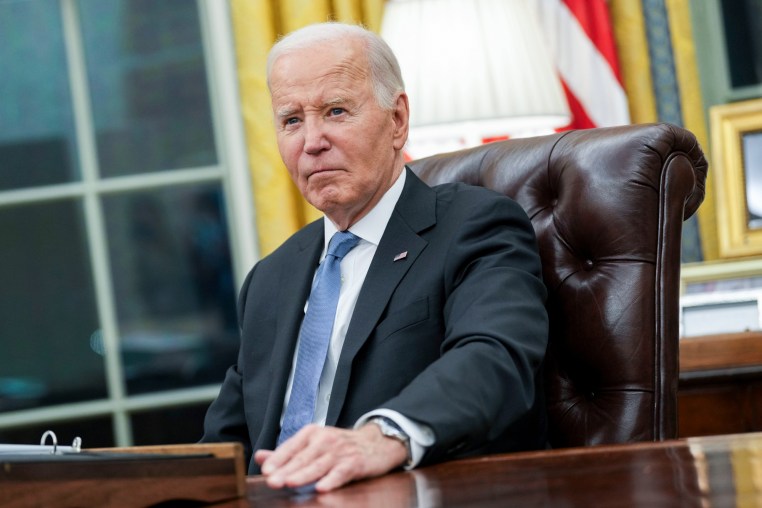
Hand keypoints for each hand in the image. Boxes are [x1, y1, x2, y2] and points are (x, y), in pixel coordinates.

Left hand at [254, 423, 407, 491]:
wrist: (376, 443)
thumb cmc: (340, 446)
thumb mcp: (313, 444)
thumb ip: (287, 452)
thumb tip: (260, 457)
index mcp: (312, 433)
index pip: (291, 446)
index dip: (278, 459)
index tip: (266, 470)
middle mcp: (325, 439)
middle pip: (303, 457)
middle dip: (286, 470)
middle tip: (272, 481)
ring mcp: (341, 451)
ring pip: (319, 465)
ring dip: (304, 474)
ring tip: (290, 482)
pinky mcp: (355, 463)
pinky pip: (341, 472)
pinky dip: (332, 479)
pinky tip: (322, 487)